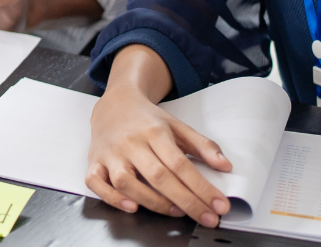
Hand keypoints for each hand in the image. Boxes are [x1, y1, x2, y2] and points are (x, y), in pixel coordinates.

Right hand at [85, 45, 231, 226]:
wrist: (114, 102)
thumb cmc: (147, 119)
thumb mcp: (177, 126)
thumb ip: (202, 145)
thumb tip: (225, 166)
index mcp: (154, 132)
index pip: (180, 164)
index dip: (201, 188)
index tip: (218, 205)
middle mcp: (131, 143)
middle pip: (158, 176)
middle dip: (186, 201)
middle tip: (207, 218)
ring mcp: (111, 153)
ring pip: (126, 182)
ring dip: (152, 202)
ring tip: (176, 212)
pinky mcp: (94, 161)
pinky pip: (96, 182)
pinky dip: (112, 197)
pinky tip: (131, 206)